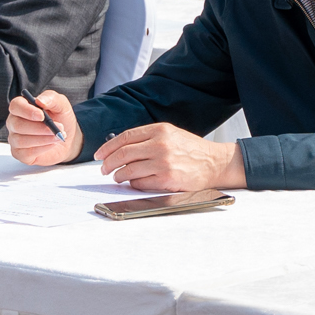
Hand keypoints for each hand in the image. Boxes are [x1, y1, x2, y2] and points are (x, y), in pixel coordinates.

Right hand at [6, 90, 83, 165]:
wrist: (67, 138)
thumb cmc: (60, 119)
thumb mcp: (61, 105)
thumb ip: (51, 98)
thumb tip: (40, 101)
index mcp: (21, 107)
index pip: (15, 106)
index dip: (26, 111)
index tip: (41, 115)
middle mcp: (14, 122)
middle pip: (17, 125)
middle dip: (39, 128)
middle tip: (58, 128)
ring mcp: (15, 139)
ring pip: (21, 140)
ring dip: (43, 139)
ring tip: (59, 136)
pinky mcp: (19, 153)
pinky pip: (26, 153)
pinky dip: (42, 148)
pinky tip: (52, 144)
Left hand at [93, 122, 243, 193]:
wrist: (214, 163)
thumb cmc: (191, 150)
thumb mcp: (170, 134)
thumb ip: (147, 138)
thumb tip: (119, 148)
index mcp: (159, 130)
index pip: (124, 137)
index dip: (107, 147)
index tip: (99, 155)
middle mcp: (160, 144)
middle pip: (122, 154)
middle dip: (108, 163)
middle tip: (104, 169)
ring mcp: (163, 162)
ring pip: (128, 170)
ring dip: (119, 176)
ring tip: (118, 177)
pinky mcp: (167, 179)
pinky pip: (140, 183)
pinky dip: (133, 184)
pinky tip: (135, 182)